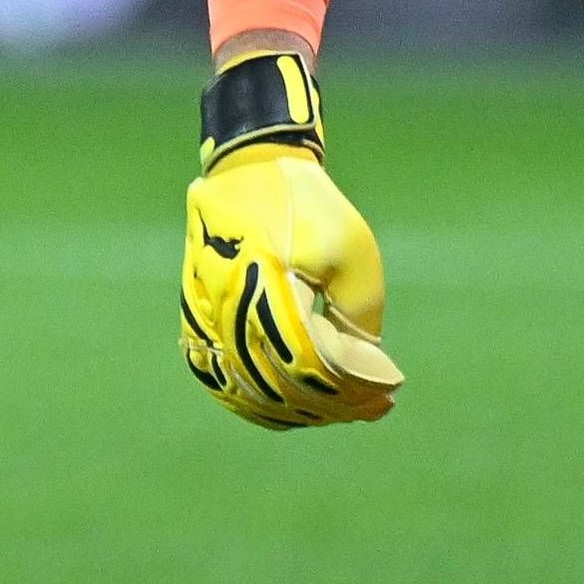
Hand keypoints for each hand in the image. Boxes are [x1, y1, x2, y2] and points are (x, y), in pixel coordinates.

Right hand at [181, 138, 400, 426]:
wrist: (248, 171)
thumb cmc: (308, 208)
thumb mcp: (352, 250)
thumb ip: (357, 313)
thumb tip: (359, 372)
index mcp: (265, 283)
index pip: (308, 361)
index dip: (351, 389)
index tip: (388, 394)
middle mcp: (227, 307)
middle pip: (280, 383)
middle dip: (333, 405)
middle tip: (374, 407)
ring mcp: (204, 318)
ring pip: (249, 390)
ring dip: (298, 411)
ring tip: (339, 411)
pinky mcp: (195, 321)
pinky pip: (222, 379)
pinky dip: (258, 403)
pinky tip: (289, 411)